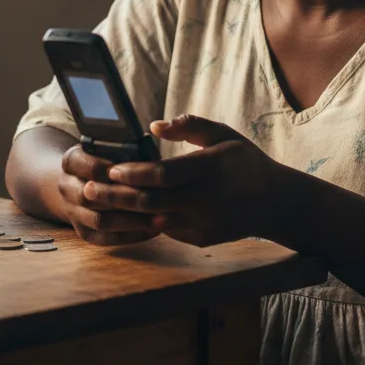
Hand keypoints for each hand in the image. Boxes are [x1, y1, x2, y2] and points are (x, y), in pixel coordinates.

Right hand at [57, 144, 159, 245]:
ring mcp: (72, 211)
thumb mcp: (109, 147)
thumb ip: (125, 151)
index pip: (92, 168)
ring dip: (131, 222)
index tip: (141, 175)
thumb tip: (153, 161)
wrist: (81, 179)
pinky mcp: (82, 231)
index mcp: (71, 161)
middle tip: (156, 201)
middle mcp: (66, 186)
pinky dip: (129, 236)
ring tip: (160, 219)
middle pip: (93, 198)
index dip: (116, 173)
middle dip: (126, 201)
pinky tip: (152, 230)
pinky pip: (104, 239)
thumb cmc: (106, 158)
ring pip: (99, 221)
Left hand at [84, 115, 282, 246]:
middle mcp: (205, 200)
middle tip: (88, 189)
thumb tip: (153, 126)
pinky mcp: (202, 238)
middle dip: (115, 196)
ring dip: (124, 214)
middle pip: (150, 202)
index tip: (112, 168)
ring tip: (98, 204)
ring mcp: (203, 222)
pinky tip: (125, 215)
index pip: (163, 174)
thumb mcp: (223, 134)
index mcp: (208, 169)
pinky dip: (146, 222)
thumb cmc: (245, 162)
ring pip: (154, 220)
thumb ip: (189, 126)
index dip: (134, 173)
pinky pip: (167, 230)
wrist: (276, 202)